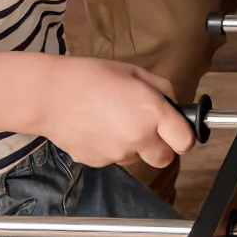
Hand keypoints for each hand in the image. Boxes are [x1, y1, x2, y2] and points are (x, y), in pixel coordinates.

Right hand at [37, 58, 194, 170]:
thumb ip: (163, 90)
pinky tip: (100, 127)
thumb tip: (174, 106)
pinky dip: (113, 147)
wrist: (51, 95)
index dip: (185, 135)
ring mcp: (115, 154)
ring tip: (118, 120)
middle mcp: (137, 138)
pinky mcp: (96, 163)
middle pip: (165, 159)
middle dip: (164, 146)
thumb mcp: (137, 73)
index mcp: (152, 114)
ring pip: (138, 158)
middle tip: (152, 127)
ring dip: (136, 145)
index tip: (180, 128)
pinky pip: (115, 158)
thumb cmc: (94, 77)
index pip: (185, 142)